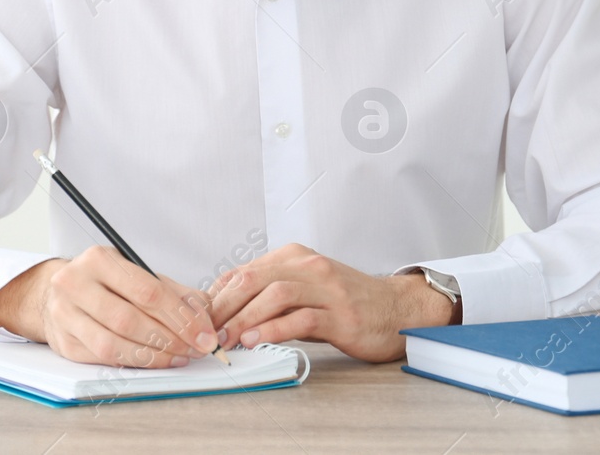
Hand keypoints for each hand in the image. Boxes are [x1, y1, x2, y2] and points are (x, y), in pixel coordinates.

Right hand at [0, 246, 221, 368]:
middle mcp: (75, 284)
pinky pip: (103, 359)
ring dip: (153, 356)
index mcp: (98, 259)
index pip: (147, 291)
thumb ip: (174, 292)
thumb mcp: (136, 273)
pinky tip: (154, 361)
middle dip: (171, 339)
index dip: (181, 316)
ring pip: (114, 344)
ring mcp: (64, 315)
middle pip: (130, 319)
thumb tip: (205, 314)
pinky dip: (133, 363)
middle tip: (196, 349)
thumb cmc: (103, 282)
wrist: (55, 291)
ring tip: (178, 357)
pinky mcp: (63, 343)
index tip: (204, 333)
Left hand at [207, 243, 455, 362]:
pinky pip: (301, 318)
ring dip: (245, 318)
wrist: (397, 309)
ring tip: (227, 339)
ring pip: (275, 295)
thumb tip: (226, 312)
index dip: (217, 296)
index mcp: (294, 257)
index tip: (201, 319)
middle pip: (254, 278)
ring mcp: (326, 289)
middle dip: (224, 306)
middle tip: (207, 331)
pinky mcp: (341, 315)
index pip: (244, 271)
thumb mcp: (304, 289)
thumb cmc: (347, 302)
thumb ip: (271, 295)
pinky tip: (258, 341)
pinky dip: (274, 330)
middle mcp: (309, 267)